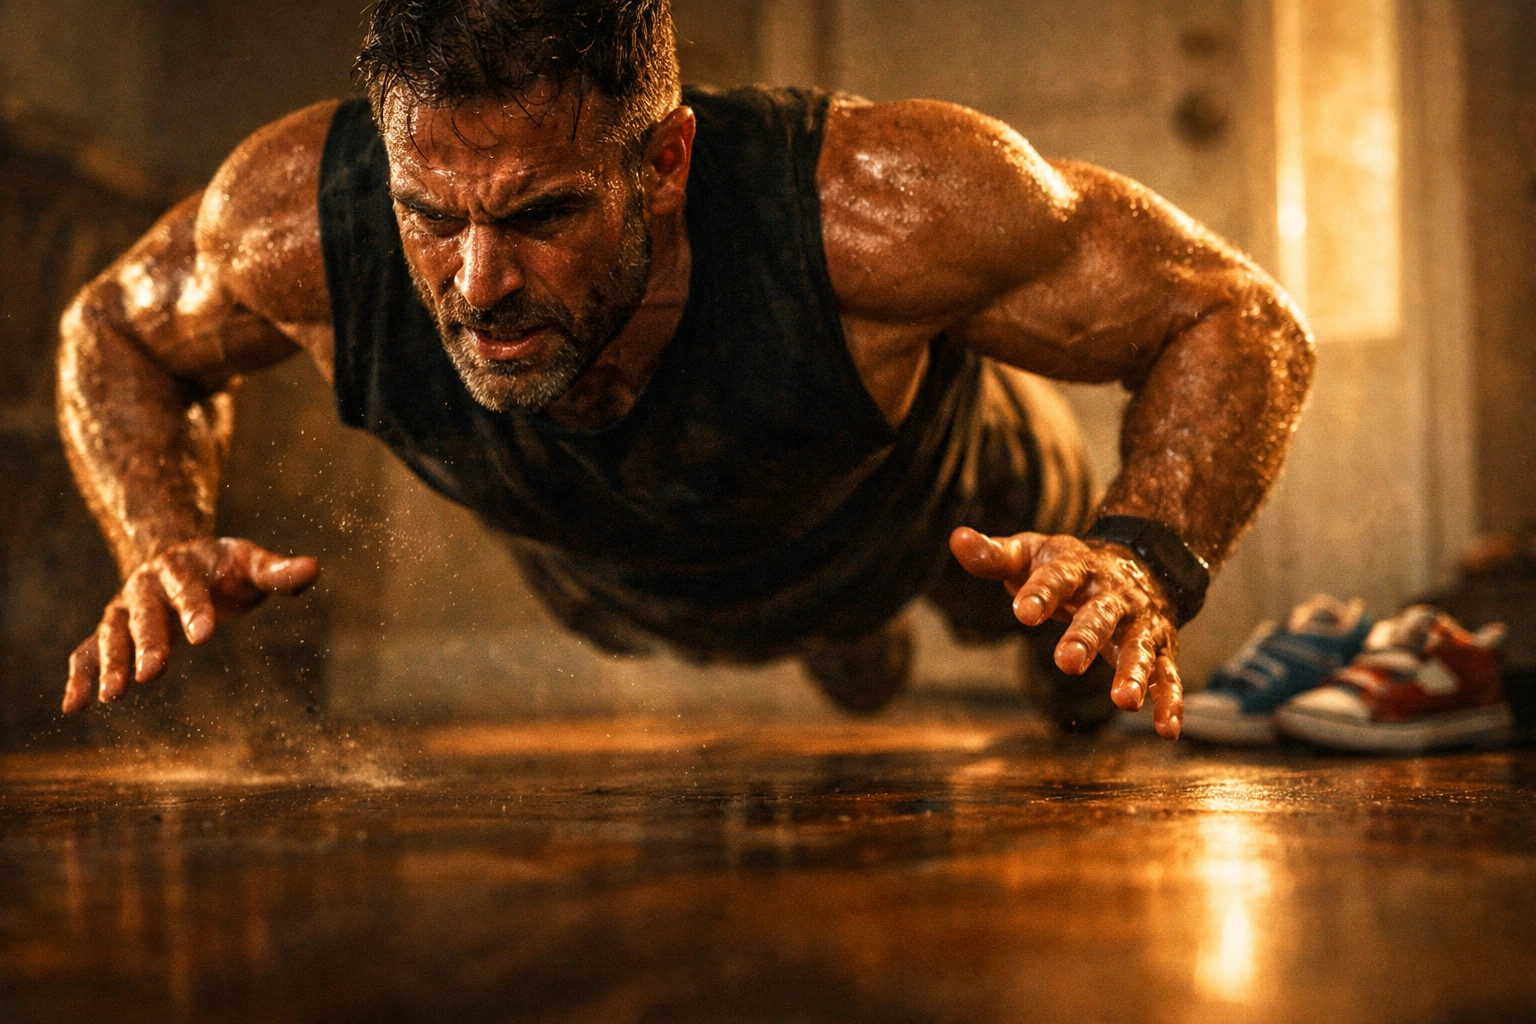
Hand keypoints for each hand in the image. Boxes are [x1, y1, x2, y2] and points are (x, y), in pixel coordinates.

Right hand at [63, 537, 318, 713]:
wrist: (177, 553)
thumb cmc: (223, 566)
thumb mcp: (250, 563)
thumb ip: (278, 571)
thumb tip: (313, 568)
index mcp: (181, 566)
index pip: (188, 589)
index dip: (196, 610)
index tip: (204, 635)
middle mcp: (145, 585)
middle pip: (144, 614)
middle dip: (148, 642)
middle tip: (152, 674)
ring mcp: (124, 608)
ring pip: (112, 634)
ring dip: (110, 663)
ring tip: (112, 697)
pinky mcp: (111, 630)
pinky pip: (87, 652)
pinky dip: (79, 676)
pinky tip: (73, 707)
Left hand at [949, 526, 1183, 738]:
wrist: (1137, 562)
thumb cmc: (1066, 567)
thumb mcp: (1030, 555)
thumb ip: (994, 556)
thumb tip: (957, 539)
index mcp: (1077, 568)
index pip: (1057, 577)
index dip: (1040, 594)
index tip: (1021, 612)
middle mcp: (1112, 595)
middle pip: (1099, 615)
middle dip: (1084, 638)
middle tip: (1066, 663)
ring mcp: (1139, 623)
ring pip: (1139, 648)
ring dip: (1134, 673)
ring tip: (1124, 702)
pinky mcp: (1159, 648)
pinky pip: (1167, 675)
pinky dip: (1170, 701)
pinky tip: (1165, 729)